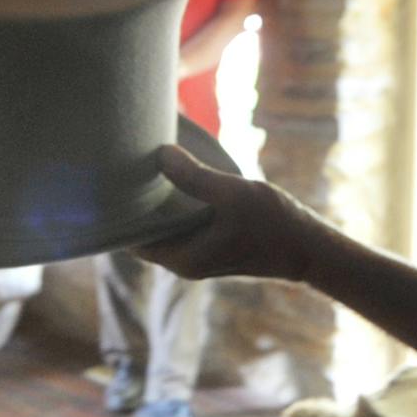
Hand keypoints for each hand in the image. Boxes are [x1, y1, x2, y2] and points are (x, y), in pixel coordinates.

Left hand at [134, 145, 327, 282]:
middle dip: (132, 205)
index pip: (131, 240)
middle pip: (143, 234)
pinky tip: (171, 178)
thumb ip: (195, 177)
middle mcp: (184, 262)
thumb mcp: (234, 194)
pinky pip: (179, 225)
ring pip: (162, 229)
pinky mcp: (211, 245)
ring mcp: (198, 255)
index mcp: (182, 258)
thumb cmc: (274, 224)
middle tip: (119, 168)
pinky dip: (172, 205)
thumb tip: (160, 154)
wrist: (309, 248)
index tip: (107, 184)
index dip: (117, 214)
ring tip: (141, 169)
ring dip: (153, 203)